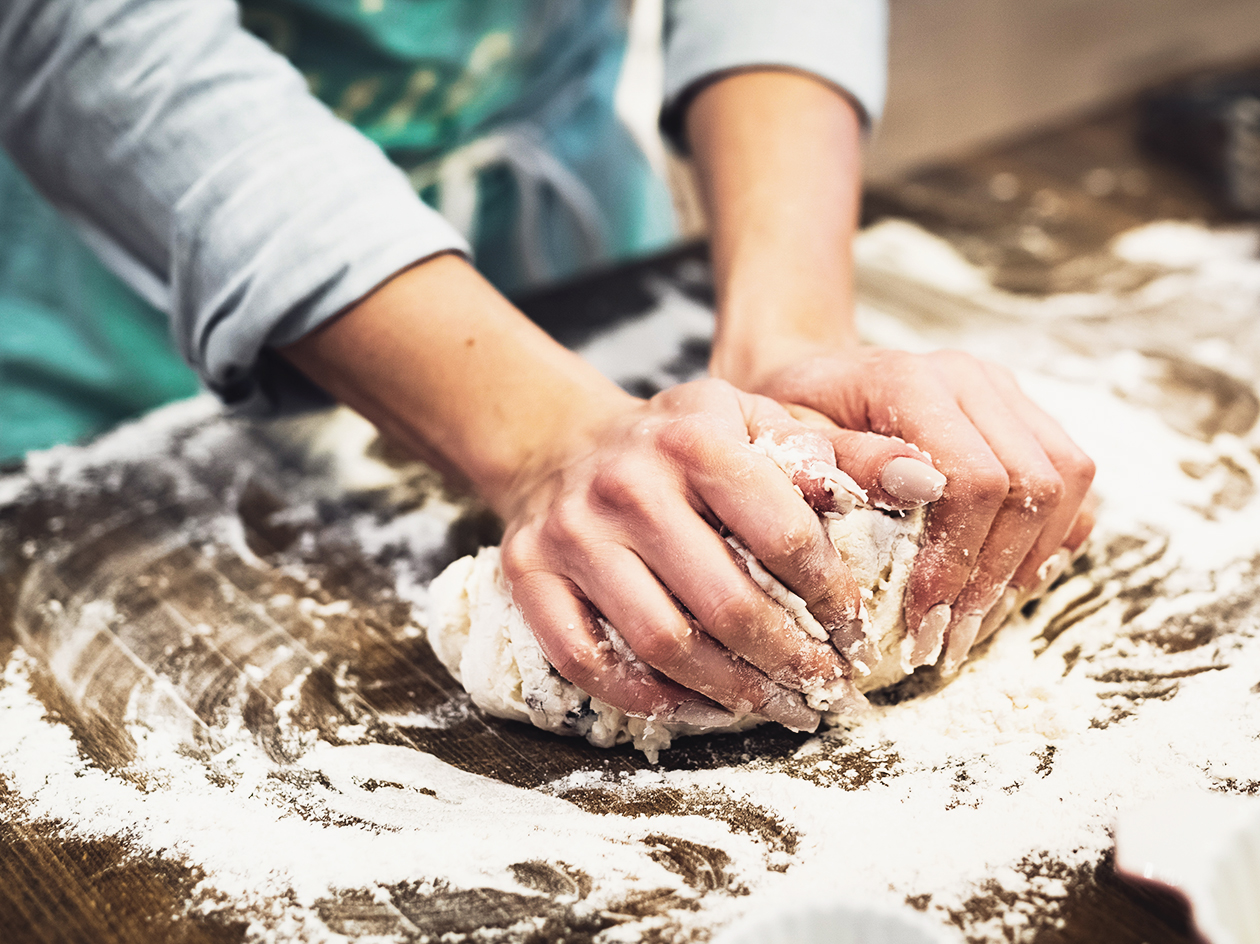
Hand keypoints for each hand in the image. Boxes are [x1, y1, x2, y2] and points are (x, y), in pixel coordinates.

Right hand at [280, 257, 937, 728]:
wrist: (565, 444)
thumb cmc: (684, 443)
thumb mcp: (761, 422)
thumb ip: (844, 453)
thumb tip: (931, 479)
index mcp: (698, 434)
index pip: (786, 535)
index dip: (833, 600)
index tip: (859, 638)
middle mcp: (628, 481)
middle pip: (725, 603)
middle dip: (788, 662)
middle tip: (826, 693)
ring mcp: (573, 531)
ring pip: (661, 642)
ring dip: (729, 693)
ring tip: (776, 708)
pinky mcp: (529, 573)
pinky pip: (589, 661)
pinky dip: (648, 699)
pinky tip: (696, 709)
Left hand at [748, 346, 1096, 673]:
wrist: (812, 385)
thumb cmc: (790, 423)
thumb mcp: (789, 445)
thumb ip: (846, 462)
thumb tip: (919, 487)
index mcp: (912, 380)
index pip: (974, 478)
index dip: (958, 560)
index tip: (923, 621)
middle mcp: (971, 378)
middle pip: (1032, 484)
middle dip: (996, 576)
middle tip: (950, 640)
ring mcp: (1005, 392)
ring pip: (1068, 480)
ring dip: (1031, 563)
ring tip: (977, 620)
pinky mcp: (1025, 415)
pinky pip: (1073, 480)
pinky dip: (1051, 538)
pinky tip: (1004, 583)